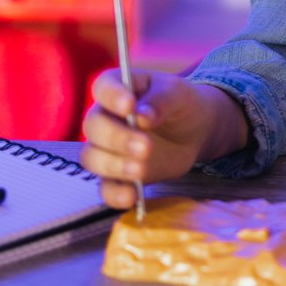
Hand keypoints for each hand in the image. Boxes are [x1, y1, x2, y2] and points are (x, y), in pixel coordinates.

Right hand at [79, 68, 248, 208]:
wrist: (193, 131)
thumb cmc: (180, 104)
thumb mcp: (177, 94)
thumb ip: (161, 100)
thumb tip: (143, 114)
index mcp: (117, 89)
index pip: (103, 88)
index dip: (111, 97)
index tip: (130, 107)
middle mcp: (105, 117)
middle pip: (94, 127)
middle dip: (117, 138)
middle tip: (146, 146)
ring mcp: (107, 148)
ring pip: (92, 158)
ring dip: (114, 166)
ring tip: (141, 170)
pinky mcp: (117, 175)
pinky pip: (105, 187)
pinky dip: (115, 194)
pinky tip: (131, 197)